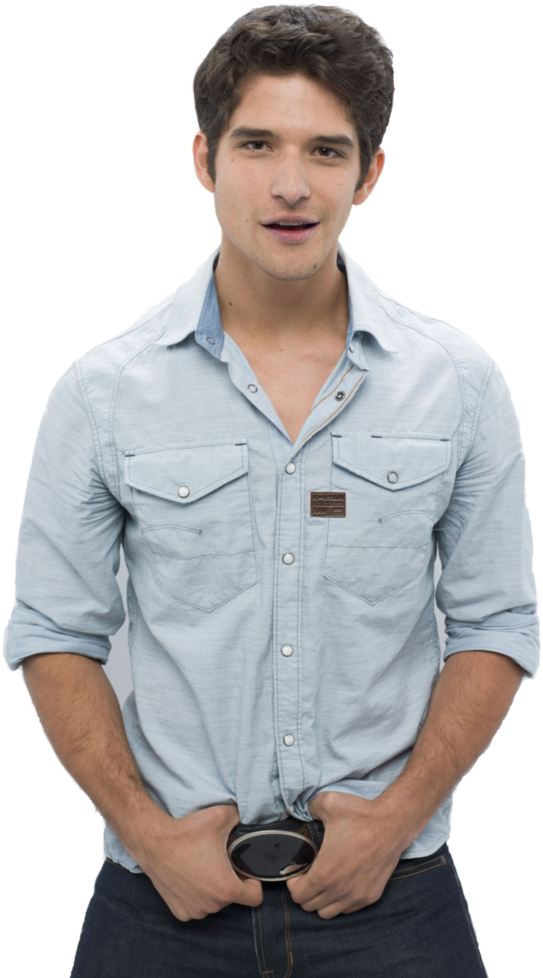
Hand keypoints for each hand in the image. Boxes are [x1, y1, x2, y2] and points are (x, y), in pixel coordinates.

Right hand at [135, 804, 262, 921]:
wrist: (153, 842)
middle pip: (233, 897)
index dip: (254, 882)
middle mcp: (212, 905)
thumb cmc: (186, 832)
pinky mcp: (180, 912)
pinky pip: (197, 906)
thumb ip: (241, 817)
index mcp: (226, 888)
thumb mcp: (221, 816)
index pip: (255, 897)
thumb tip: (249, 816)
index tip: (243, 870)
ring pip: (214, 902)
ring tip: (202, 867)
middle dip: (230, 880)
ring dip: (212, 889)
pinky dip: (196, 895)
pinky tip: (189, 877)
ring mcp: (195, 911)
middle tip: (218, 861)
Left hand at [286, 792, 405, 918]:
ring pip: (328, 913)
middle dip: (305, 892)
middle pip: (310, 906)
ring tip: (324, 882)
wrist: (392, 823)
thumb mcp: (327, 802)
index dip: (293, 883)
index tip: (297, 871)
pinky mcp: (371, 896)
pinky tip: (341, 883)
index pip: (298, 895)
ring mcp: (356, 896)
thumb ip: (310, 808)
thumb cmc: (361, 815)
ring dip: (322, 901)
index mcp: (325, 873)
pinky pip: (348, 910)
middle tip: (308, 875)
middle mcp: (340, 890)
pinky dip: (340, 902)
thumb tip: (308, 813)